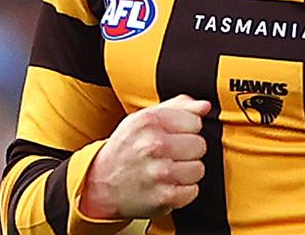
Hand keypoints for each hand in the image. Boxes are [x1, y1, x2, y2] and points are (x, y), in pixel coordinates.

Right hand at [80, 94, 210, 219]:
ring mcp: (159, 172)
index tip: (175, 135)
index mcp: (150, 121)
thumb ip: (177, 107)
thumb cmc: (125, 149)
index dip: (187, 130)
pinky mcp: (164, 197)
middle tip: (171, 155)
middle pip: (199, 146)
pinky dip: (183, 192)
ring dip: (187, 172)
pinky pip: (192, 191)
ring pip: (199, 169)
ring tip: (169, 170)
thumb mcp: (143, 119)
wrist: (100, 183)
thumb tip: (204, 106)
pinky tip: (168, 186)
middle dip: (188, 151)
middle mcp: (154, 145)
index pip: (195, 122)